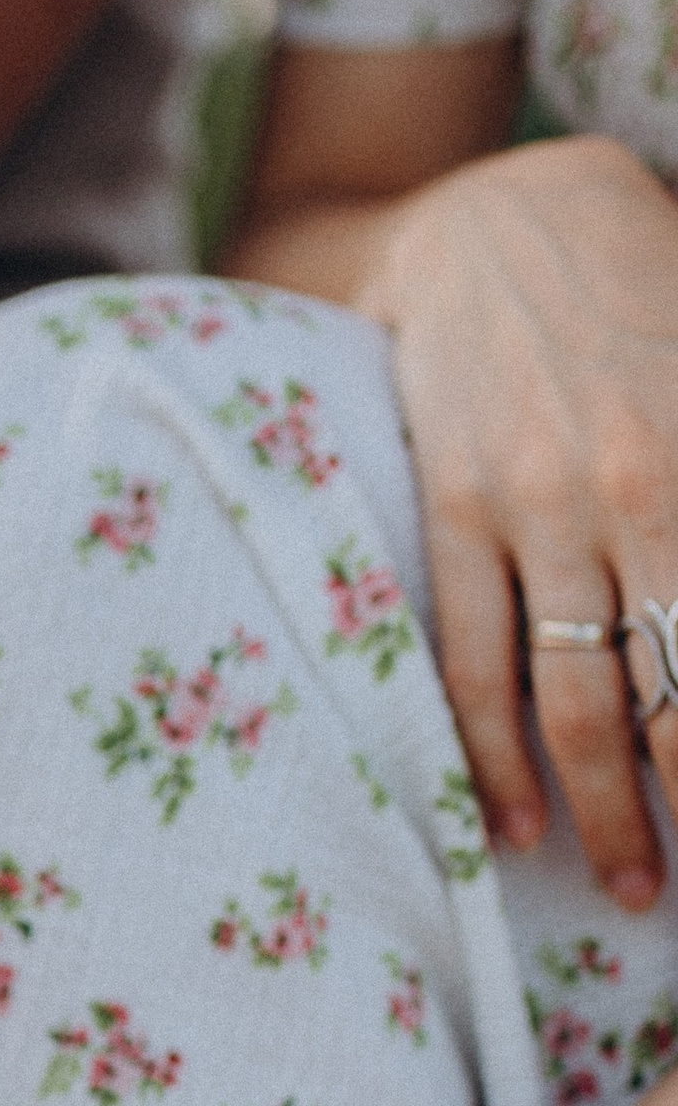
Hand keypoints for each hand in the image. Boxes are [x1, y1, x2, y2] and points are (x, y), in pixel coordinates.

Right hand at [375, 135, 677, 908]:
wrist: (499, 218)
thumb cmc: (643, 292)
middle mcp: (633, 488)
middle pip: (669, 695)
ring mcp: (531, 506)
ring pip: (571, 700)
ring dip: (602, 811)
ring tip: (625, 887)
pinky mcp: (451, 511)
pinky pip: (469, 662)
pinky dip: (491, 756)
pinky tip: (511, 827)